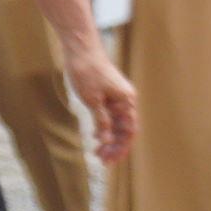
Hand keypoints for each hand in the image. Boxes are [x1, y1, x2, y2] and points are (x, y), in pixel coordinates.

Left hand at [67, 38, 139, 164]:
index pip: (129, 130)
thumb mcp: (93, 100)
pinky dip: (103, 128)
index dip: (122, 147)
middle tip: (102, 160)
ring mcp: (116, 98)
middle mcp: (125, 100)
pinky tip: (95, 137)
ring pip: (116, 124)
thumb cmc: (87, 71)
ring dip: (108, 139)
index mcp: (126, 101)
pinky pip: (108, 117)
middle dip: (115, 146)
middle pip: (124, 129)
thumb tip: (106, 139)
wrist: (81, 50)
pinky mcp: (106, 95)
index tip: (111, 160)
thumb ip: (101, 121)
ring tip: (97, 152)